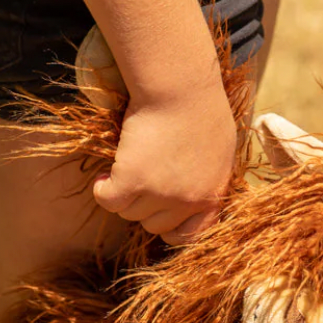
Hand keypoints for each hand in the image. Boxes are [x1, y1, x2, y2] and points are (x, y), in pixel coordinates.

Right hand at [93, 74, 236, 245]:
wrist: (180, 86)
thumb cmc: (202, 108)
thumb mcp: (220, 151)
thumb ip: (209, 179)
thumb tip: (195, 192)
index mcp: (213, 195)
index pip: (192, 236)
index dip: (172, 226)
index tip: (160, 212)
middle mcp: (188, 201)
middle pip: (155, 225)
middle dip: (145, 206)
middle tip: (140, 180)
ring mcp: (161, 193)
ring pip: (130, 213)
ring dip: (124, 195)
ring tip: (125, 168)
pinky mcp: (133, 180)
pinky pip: (109, 201)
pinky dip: (102, 190)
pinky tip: (104, 176)